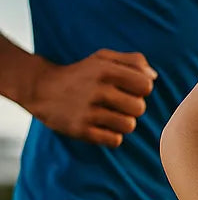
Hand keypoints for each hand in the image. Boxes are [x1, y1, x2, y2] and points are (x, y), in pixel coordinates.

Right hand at [28, 48, 156, 146]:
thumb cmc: (82, 74)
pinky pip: (115, 140)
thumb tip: (153, 76)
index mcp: (105, 70)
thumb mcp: (103, 58)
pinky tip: (101, 127)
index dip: (141, 89)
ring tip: (110, 115)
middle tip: (117, 104)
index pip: (145, 85)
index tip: (129, 89)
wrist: (41, 89)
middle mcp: (97, 89)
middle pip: (139, 108)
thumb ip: (132, 61)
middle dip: (132, 108)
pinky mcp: (81, 130)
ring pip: (129, 125)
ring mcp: (88, 111)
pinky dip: (112, 136)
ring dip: (123, 123)